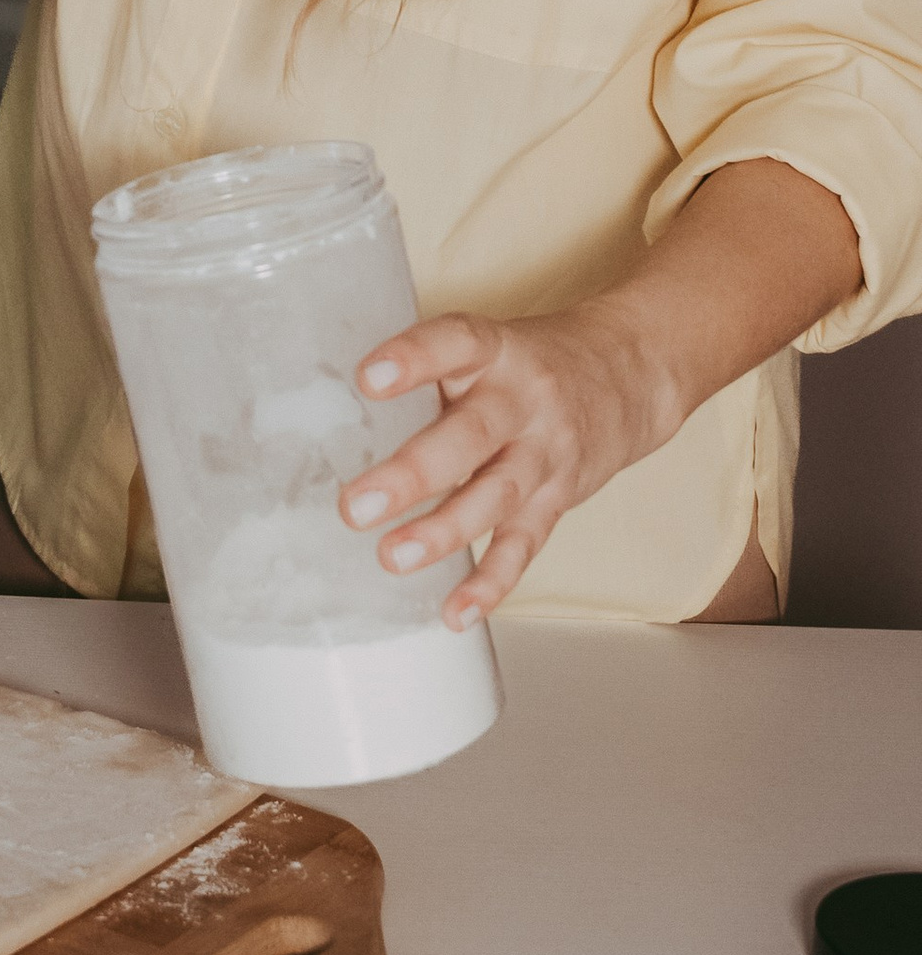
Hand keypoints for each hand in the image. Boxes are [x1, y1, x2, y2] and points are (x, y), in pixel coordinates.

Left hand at [338, 300, 678, 622]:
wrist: (628, 376)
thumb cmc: (526, 363)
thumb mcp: (485, 347)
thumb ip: (427, 375)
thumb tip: (326, 410)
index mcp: (495, 350)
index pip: (456, 343)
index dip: (414, 358)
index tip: (369, 378)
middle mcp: (523, 401)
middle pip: (470, 437)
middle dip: (411, 475)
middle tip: (353, 507)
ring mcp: (544, 454)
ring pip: (495, 496)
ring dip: (443, 532)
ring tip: (391, 558)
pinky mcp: (557, 500)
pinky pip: (523, 545)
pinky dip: (490, 583)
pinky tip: (454, 611)